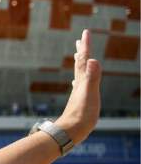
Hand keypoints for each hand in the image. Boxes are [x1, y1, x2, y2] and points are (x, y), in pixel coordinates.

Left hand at [54, 29, 101, 144]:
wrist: (70, 131)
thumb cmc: (82, 114)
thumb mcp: (90, 94)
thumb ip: (92, 77)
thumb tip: (92, 59)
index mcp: (83, 80)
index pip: (84, 60)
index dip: (86, 46)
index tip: (85, 32)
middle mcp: (79, 84)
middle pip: (80, 64)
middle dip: (81, 51)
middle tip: (80, 40)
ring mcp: (78, 93)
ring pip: (79, 74)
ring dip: (80, 63)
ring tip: (79, 56)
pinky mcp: (79, 101)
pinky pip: (80, 86)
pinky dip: (80, 79)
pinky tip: (77, 82)